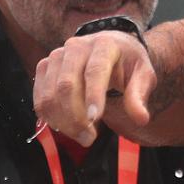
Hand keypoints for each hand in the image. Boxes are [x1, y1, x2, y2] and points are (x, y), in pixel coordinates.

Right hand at [33, 32, 156, 145]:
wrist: (111, 45)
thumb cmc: (128, 63)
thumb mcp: (142, 75)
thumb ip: (139, 96)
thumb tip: (141, 119)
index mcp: (104, 45)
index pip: (95, 70)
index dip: (93, 96)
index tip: (94, 120)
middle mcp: (76, 47)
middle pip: (67, 85)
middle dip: (75, 117)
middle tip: (89, 139)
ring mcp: (57, 56)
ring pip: (50, 94)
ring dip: (62, 121)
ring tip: (82, 137)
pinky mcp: (45, 66)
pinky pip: (40, 96)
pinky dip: (49, 116)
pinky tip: (65, 127)